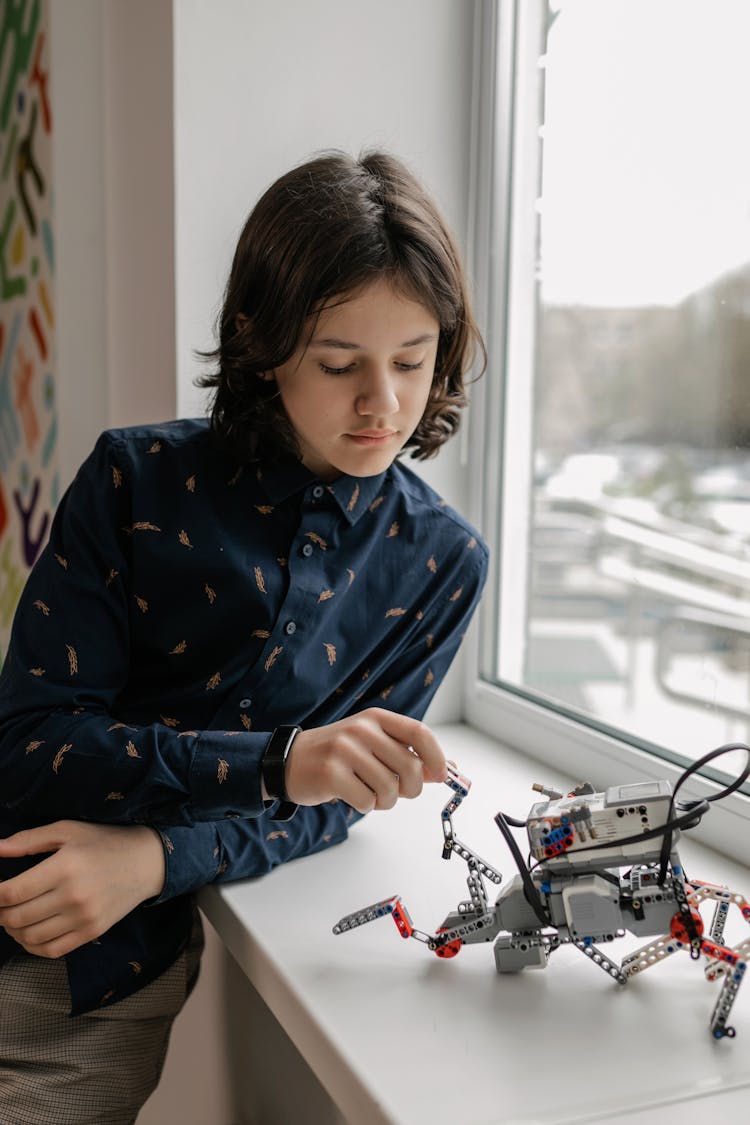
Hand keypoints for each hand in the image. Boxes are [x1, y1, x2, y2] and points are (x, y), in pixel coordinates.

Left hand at [0, 821, 165, 957]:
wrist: (146, 862)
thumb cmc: (104, 841)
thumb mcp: (67, 830)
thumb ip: (28, 840)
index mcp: (65, 867)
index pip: (12, 892)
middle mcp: (73, 896)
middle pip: (17, 918)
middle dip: (0, 913)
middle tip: (1, 904)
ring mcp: (83, 918)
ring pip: (30, 937)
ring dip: (13, 930)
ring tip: (13, 917)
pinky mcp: (92, 932)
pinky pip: (51, 950)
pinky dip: (32, 946)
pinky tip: (30, 932)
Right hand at [284, 707, 446, 812]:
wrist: (289, 761)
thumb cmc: (338, 755)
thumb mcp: (373, 745)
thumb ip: (408, 755)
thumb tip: (449, 770)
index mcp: (376, 718)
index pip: (419, 733)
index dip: (436, 757)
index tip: (442, 774)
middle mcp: (362, 729)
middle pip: (409, 768)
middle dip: (410, 790)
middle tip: (397, 793)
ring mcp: (344, 749)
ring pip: (390, 790)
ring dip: (385, 801)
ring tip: (370, 794)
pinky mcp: (330, 773)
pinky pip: (367, 802)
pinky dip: (365, 806)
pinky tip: (351, 795)